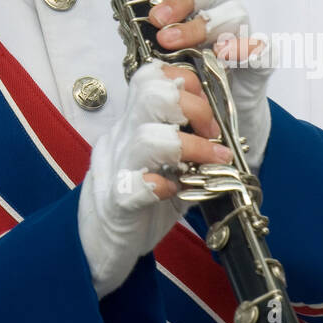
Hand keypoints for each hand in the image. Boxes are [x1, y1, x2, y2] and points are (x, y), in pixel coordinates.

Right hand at [77, 60, 231, 298]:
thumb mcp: (166, 166)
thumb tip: (226, 138)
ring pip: (147, 137)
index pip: (152, 77)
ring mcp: (116, 168)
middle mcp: (121, 137)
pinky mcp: (116, 204)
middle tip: (212, 132)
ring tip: (214, 161)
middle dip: (192, 106)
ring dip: (190, 147)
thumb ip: (189, 150)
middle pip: (149, 92)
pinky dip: (158, 185)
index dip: (186, 81)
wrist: (96, 245)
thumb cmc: (136, 203)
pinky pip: (133, 186)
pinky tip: (173, 191)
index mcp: (133, 124)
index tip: (210, 106)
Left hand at [140, 0, 274, 169]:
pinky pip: (264, 48)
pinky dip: (246, 48)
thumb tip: (127, 10)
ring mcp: (241, 34)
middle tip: (157, 20)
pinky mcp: (259, 62)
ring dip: (201, 24)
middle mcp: (219, 9)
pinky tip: (224, 55)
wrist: (216, 120)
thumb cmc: (185, 75)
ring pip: (234, 10)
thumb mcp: (158, 47)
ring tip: (172, 42)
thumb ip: (148, 27)